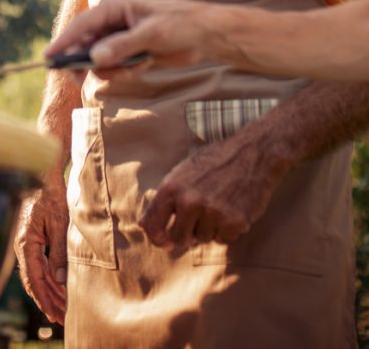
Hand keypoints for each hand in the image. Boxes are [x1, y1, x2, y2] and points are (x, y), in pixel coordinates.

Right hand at [14, 175, 68, 324]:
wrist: (44, 175)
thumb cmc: (51, 196)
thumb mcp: (59, 224)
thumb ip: (59, 252)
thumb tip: (60, 279)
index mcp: (25, 243)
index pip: (33, 279)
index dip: (44, 299)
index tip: (54, 315)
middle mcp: (22, 246)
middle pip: (34, 281)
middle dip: (47, 301)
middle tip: (61, 319)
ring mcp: (26, 242)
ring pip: (36, 274)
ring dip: (49, 291)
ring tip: (63, 307)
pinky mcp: (33, 238)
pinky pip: (39, 264)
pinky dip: (49, 278)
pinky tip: (59, 287)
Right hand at [46, 0, 213, 72]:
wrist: (204, 35)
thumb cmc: (180, 24)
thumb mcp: (151, 35)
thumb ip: (122, 46)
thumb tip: (94, 58)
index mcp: (113, 8)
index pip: (81, 25)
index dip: (64, 41)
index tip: (48, 57)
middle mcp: (111, 23)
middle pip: (84, 45)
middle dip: (86, 62)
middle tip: (81, 78)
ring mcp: (118, 39)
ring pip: (99, 60)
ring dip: (114, 70)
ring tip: (137, 65)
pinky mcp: (128, 52)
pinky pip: (114, 68)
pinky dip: (125, 72)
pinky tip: (145, 65)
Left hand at [139, 131, 284, 249]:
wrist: (252, 153)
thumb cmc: (214, 161)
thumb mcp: (183, 172)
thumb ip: (163, 200)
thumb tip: (142, 225)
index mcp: (172, 187)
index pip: (154, 225)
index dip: (157, 238)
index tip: (163, 242)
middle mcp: (189, 201)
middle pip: (179, 239)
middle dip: (186, 235)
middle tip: (196, 222)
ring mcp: (212, 213)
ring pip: (203, 239)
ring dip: (209, 228)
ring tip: (217, 205)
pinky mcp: (233, 222)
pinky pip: (223, 239)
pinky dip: (227, 230)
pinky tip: (232, 208)